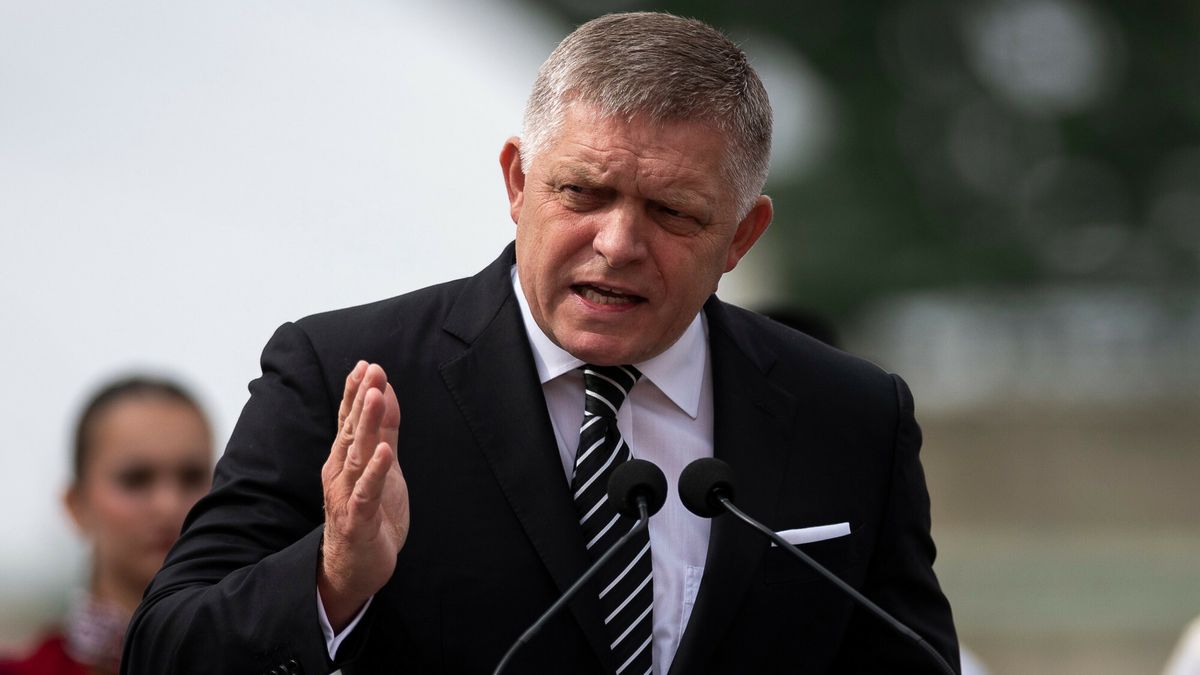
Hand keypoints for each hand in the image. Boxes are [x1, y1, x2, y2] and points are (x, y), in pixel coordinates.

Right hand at [318, 361, 407, 630]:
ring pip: (356, 454)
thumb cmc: (369, 513)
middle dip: (361, 399)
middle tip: (371, 370)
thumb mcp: (381, 466)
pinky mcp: (357, 519)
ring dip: (366, 425)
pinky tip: (385, 452)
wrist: (355, 567)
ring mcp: (346, 495)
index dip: (356, 392)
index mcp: (344, 459)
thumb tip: (386, 391)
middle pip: (351, 430)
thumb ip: (384, 430)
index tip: (366, 364)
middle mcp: (339, 473)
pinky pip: (365, 492)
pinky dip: (375, 471)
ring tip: (375, 397)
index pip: (348, 419)